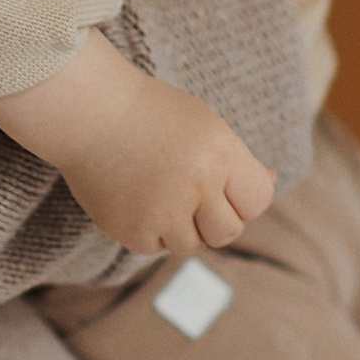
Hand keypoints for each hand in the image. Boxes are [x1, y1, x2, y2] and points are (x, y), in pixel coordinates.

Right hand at [0, 34, 276, 253]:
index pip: (257, 202)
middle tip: (190, 192)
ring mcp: (162, 212)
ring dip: (182, 226)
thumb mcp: (206, 126)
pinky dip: (152, 230)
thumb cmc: (152, 114)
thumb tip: (270, 183)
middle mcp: (196, 186)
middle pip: (228, 231)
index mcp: (221, 154)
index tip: (223, 184)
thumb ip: (237, 161)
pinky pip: (157, 247)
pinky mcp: (131, 230)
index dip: (242, 196)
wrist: (89, 112)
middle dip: (214, 217)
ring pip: (192, 245)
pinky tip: (138, 199)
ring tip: (161, 193)